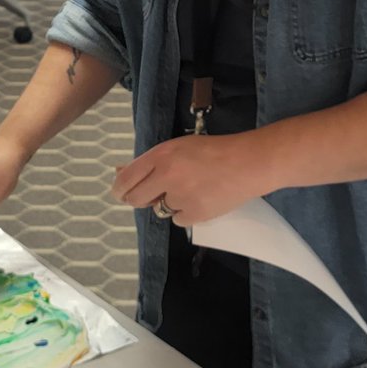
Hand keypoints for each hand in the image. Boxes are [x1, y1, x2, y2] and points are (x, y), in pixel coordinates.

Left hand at [111, 133, 263, 225]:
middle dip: (139, 199)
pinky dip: (185, 213)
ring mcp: (181, 197)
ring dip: (168, 203)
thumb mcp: (177, 147)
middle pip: (136, 199)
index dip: (119, 189)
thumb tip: (119, 171)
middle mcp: (167, 176)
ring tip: (189, 189)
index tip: (120, 193)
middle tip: (150, 195)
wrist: (247, 163)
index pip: (126, 179)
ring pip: (160, 209)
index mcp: (161, 155)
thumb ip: (149, 162)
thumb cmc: (212, 150)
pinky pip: (178, 220)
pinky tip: (200, 199)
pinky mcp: (195, 214)